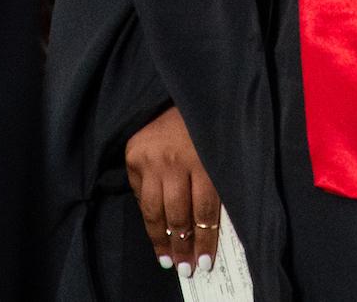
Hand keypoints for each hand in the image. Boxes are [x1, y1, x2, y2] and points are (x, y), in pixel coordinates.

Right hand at [124, 104, 223, 278]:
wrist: (183, 88)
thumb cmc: (210, 123)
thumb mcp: (223, 149)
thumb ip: (218, 183)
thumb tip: (213, 228)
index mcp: (203, 160)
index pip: (204, 212)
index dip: (204, 241)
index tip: (204, 263)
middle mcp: (174, 161)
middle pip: (178, 215)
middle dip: (182, 246)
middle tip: (184, 269)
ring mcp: (150, 158)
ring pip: (154, 211)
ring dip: (161, 239)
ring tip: (167, 258)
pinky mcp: (133, 154)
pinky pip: (141, 194)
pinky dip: (148, 213)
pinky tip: (155, 229)